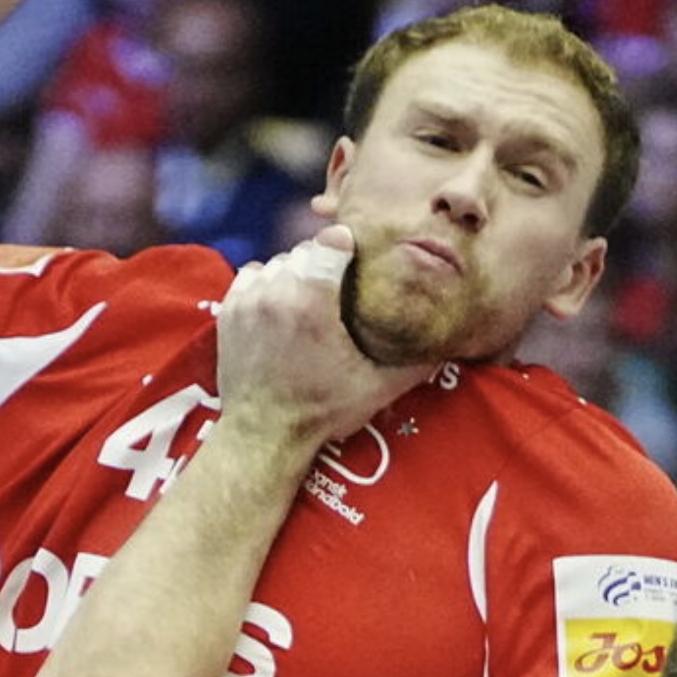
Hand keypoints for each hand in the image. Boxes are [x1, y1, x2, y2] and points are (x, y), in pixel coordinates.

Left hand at [215, 225, 423, 448]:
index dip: (347, 247)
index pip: (331, 241)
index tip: (356, 261)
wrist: (264, 435)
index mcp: (313, 299)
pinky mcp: (228, 311)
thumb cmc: (322, 412)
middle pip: (304, 251)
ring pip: (277, 263)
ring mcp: (248, 300)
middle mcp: (277, 291)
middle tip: (336, 288)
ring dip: (294, 274)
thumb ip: (414, 363)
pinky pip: (251, 276)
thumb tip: (447, 347)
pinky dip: (266, 284)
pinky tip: (280, 304)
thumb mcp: (376, 388)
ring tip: (308, 299)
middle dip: (322, 264)